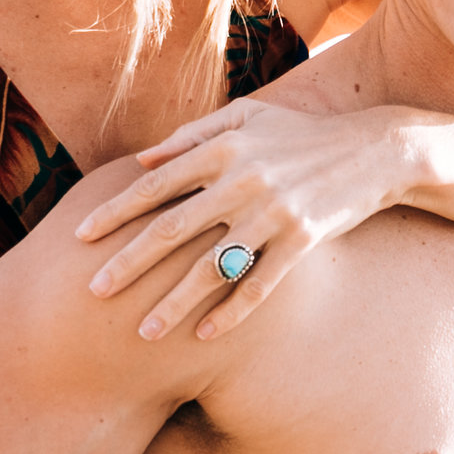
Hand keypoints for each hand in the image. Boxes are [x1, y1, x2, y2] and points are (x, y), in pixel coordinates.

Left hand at [75, 100, 409, 339]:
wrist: (373, 151)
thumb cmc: (301, 135)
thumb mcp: (248, 117)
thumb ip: (193, 136)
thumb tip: (142, 160)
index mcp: (223, 148)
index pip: (155, 185)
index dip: (114, 212)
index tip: (80, 237)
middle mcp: (243, 180)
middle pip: (171, 229)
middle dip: (128, 262)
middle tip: (92, 292)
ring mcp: (274, 212)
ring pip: (211, 266)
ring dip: (174, 302)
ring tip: (143, 332)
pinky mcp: (303, 240)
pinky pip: (259, 285)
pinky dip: (231, 312)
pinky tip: (204, 335)